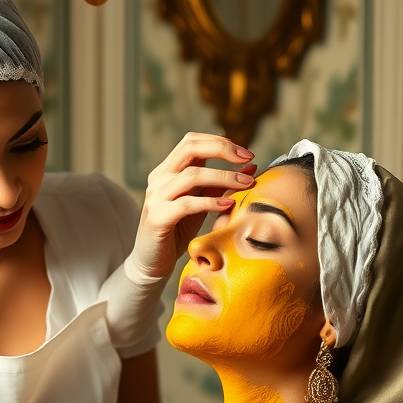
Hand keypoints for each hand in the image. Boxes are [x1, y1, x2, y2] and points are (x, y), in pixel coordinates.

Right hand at [134, 132, 255, 279]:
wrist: (152, 260)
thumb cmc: (178, 230)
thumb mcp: (200, 202)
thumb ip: (218, 185)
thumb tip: (250, 168)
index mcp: (167, 170)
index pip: (192, 142)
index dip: (220, 142)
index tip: (246, 154)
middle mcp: (159, 178)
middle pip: (190, 148)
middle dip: (222, 149)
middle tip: (247, 159)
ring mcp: (156, 197)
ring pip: (192, 175)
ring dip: (224, 177)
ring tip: (245, 184)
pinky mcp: (158, 217)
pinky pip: (187, 204)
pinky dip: (210, 202)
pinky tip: (228, 205)